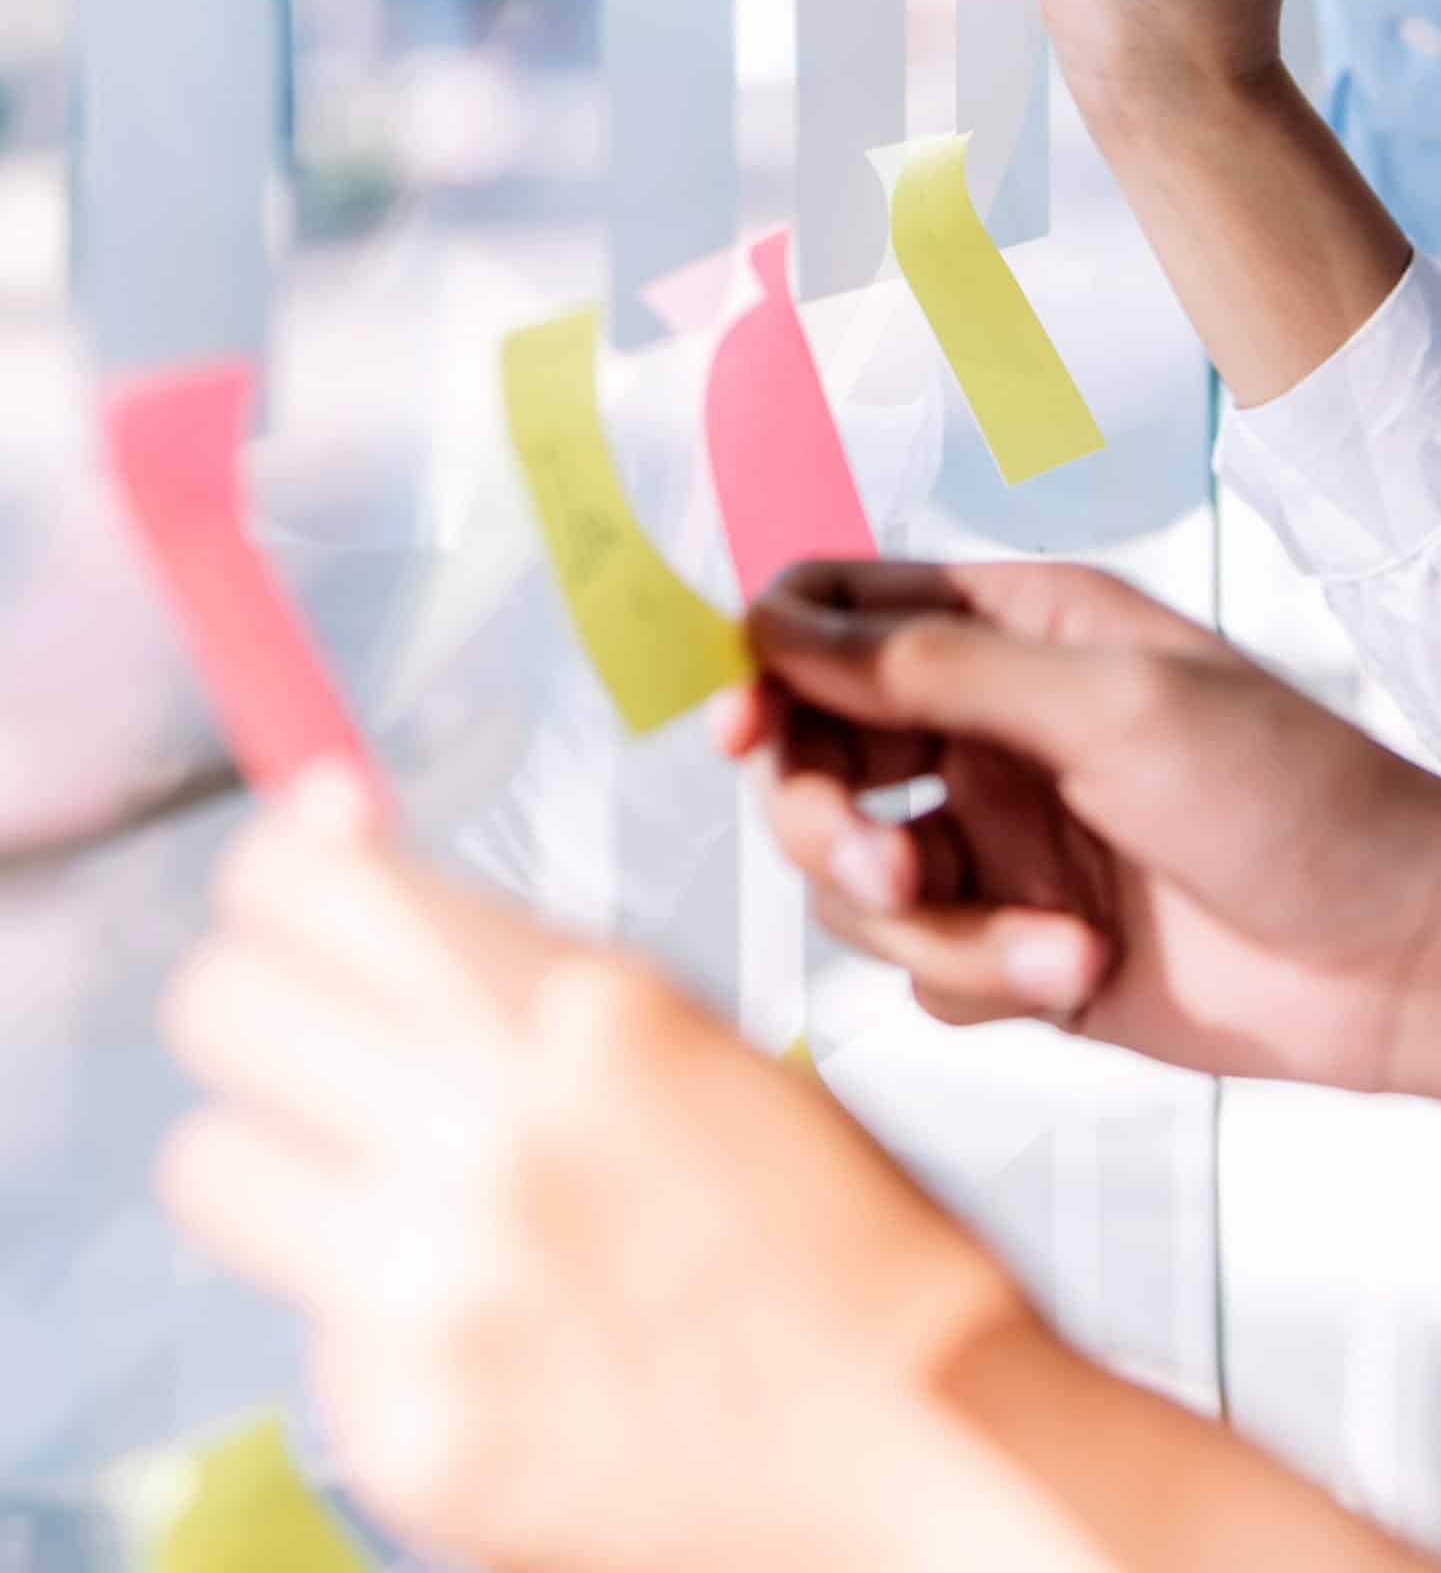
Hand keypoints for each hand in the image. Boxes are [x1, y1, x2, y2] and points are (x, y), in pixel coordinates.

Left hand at [156, 765, 1033, 1572]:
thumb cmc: (821, 1223)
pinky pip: (308, 1326)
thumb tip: (327, 829)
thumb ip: (494, 945)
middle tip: (323, 1033)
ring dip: (281, 1159)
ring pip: (211, 1164)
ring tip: (387, 1189)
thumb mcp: (674, 1028)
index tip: (304, 885)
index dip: (283, 872)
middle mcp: (489, 1137)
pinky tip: (481, 1325)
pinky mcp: (408, 1434)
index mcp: (576, 1010)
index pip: (296, 882)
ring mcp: (437, 1295)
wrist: (919, 1445)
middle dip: (263, 1000)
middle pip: (218, 1005)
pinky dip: (370, 1315)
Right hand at [724, 560, 1440, 1095]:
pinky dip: (989, 978)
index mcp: (1011, 629)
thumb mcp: (1110, 706)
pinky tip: (1088, 968)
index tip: (743, 724)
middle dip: (828, 822)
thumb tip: (778, 624)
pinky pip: (926, 970)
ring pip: (857, 882)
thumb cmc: (1292, 796)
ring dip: (938, 927)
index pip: (837, 616)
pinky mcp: (1017, 947)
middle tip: (884, 871)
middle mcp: (987, 728)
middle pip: (815, 757)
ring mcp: (998, 839)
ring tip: (1053, 947)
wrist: (1399, 959)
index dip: (770, 663)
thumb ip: (933, 669)